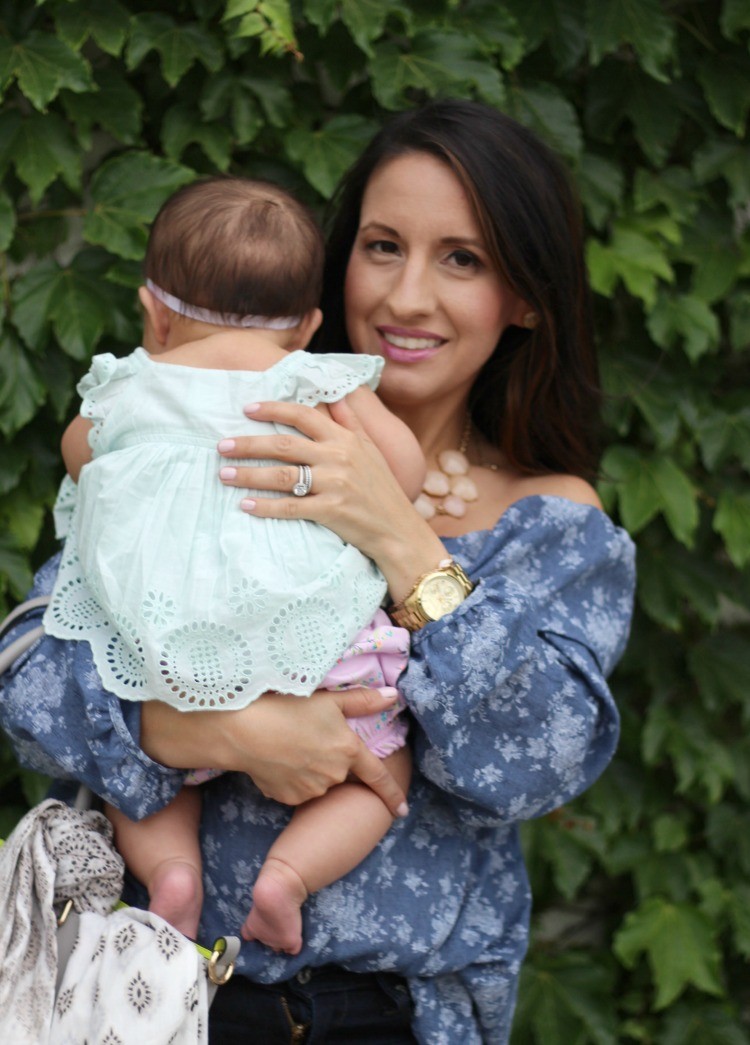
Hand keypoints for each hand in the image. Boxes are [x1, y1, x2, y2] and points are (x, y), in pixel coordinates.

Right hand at [140, 687, 408, 815]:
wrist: (244, 731)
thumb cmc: (287, 707)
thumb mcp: (329, 700)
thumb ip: (363, 701)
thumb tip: (394, 697)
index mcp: (349, 750)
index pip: (378, 777)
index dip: (392, 794)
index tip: (402, 810)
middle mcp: (334, 775)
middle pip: (341, 772)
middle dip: (331, 759)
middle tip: (308, 736)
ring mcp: (311, 790)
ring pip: (319, 781)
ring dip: (312, 768)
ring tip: (289, 744)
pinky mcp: (289, 798)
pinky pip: (298, 789)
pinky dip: (293, 777)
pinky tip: (278, 759)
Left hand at [217, 397, 444, 598]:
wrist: (398, 530)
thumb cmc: (382, 490)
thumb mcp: (370, 450)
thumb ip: (350, 421)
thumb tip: (336, 394)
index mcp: (346, 439)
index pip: (304, 415)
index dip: (273, 409)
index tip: (246, 409)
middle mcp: (339, 457)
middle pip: (284, 444)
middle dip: (249, 444)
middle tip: (222, 445)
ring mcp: (335, 484)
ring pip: (282, 475)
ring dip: (249, 474)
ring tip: (224, 474)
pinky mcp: (331, 511)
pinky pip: (290, 506)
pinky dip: (265, 506)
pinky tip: (245, 505)